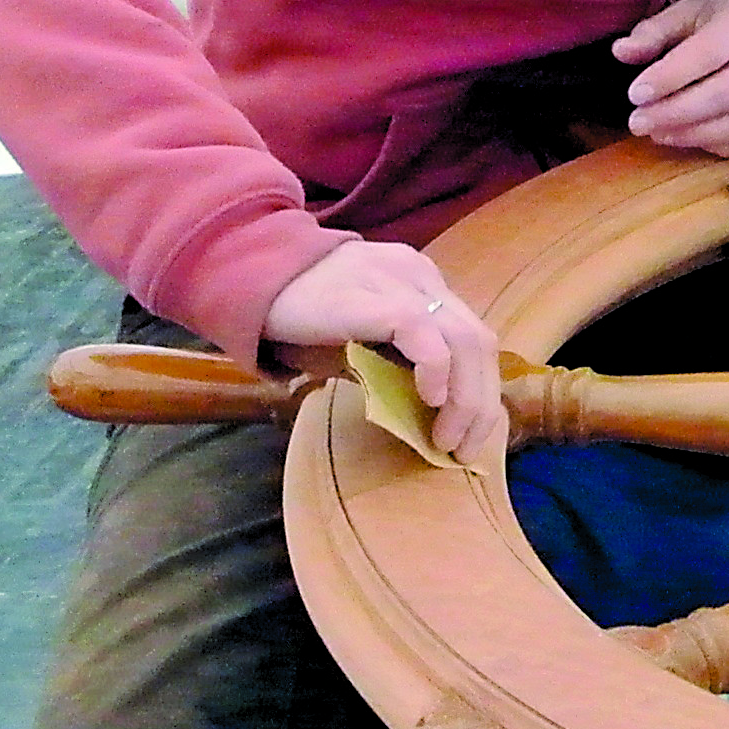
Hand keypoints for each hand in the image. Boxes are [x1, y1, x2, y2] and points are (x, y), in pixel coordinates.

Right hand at [261, 239, 503, 458]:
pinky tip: (429, 401)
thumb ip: (393, 364)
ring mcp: (402, 282)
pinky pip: (423, 333)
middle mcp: (421, 277)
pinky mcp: (376, 296)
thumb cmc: (299, 316)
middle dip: (481, 404)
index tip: (471, 434)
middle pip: (479, 343)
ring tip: (447, 440)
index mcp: (422, 284)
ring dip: (465, 400)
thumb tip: (424, 416)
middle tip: (465, 451)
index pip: (473, 339)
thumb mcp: (358, 342)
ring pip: (464, 341)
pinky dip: (436, 370)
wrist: (247, 279)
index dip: (481, 389)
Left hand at [613, 0, 728, 157]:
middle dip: (676, 114)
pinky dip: (726, 147)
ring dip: (696, 136)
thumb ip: (657, 31)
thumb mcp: (694, 10)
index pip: (709, 53)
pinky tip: (697, 140)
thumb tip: (620, 52)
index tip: (635, 94)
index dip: (670, 77)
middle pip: (726, 94)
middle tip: (638, 123)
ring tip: (660, 134)